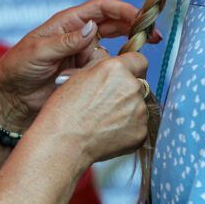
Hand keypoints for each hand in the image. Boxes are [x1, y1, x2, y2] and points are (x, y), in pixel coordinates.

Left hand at [0, 0, 158, 129]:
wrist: (10, 100)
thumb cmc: (16, 69)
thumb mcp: (38, 52)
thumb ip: (65, 42)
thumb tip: (92, 28)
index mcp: (67, 22)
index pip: (102, 8)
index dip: (124, 10)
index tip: (142, 19)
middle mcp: (79, 35)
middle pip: (115, 25)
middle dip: (134, 30)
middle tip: (153, 39)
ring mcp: (84, 55)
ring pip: (111, 52)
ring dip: (110, 62)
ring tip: (89, 74)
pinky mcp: (85, 74)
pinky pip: (104, 71)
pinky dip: (106, 76)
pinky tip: (99, 84)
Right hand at [35, 52, 149, 163]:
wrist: (63, 143)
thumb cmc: (64, 112)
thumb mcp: (79, 78)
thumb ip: (104, 72)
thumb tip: (114, 73)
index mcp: (116, 69)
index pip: (139, 60)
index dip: (131, 68)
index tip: (126, 75)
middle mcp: (132, 87)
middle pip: (140, 84)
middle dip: (127, 91)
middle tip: (108, 102)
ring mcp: (139, 111)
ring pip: (139, 105)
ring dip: (127, 109)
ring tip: (104, 119)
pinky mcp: (141, 132)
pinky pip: (138, 125)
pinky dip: (127, 128)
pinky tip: (108, 132)